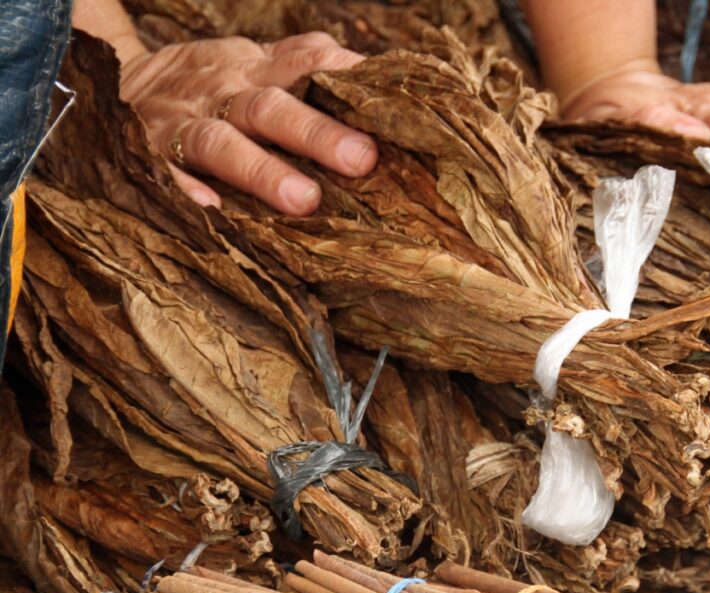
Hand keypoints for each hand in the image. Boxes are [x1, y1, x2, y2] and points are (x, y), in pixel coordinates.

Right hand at [119, 32, 376, 214]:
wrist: (121, 87)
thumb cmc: (213, 88)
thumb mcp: (256, 68)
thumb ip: (307, 78)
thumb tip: (381, 98)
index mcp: (255, 69)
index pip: (305, 61)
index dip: (344, 76)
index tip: (385, 98)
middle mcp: (223, 91)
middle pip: (272, 108)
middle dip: (317, 133)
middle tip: (362, 159)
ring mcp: (183, 123)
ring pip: (223, 143)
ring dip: (263, 171)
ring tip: (305, 201)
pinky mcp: (149, 155)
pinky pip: (165, 173)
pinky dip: (185, 190)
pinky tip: (211, 212)